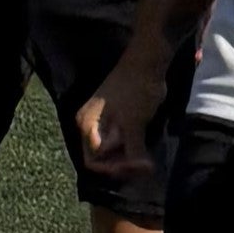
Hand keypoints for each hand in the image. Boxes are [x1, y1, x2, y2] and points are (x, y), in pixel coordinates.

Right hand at [76, 43, 169, 182]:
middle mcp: (89, 125)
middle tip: (145, 166)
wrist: (146, 63)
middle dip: (122, 165)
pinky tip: (144, 151)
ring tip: (146, 161)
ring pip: (111, 150)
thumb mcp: (134, 123)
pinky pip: (118, 141)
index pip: (93, 161)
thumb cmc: (136, 90)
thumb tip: (140, 170)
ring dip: (127, 158)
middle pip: (101, 158)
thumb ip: (132, 149)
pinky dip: (130, 148)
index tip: (136, 168)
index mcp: (87, 125)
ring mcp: (101, 121)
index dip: (114, 169)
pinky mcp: (114, 118)